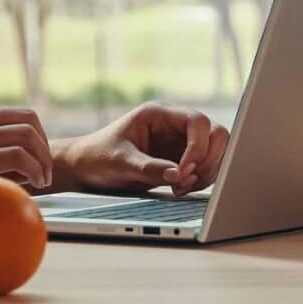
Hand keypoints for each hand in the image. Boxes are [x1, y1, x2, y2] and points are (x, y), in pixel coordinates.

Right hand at [0, 103, 52, 214]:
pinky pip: (16, 158)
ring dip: (42, 159)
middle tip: (45, 168)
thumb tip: (9, 155)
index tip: (37, 154)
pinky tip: (32, 185)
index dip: (34, 133)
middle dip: (44, 144)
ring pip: (26, 137)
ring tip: (42, 179)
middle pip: (27, 119)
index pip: (13, 112)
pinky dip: (33, 169)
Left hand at [48, 102, 229, 195]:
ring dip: (206, 173)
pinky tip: (179, 189)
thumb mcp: (119, 162)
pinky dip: (200, 181)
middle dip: (208, 161)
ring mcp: (180, 143)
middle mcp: (174, 125)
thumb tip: (178, 175)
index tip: (183, 170)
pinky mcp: (182, 160)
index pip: (197, 121)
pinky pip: (206, 168)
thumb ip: (148, 168)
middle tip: (185, 181)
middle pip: (216, 134)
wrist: (86, 168)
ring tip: (180, 188)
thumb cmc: (97, 156)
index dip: (198, 147)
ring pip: (216, 152)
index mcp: (159, 114)